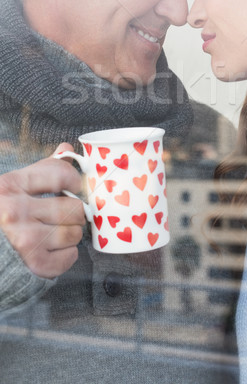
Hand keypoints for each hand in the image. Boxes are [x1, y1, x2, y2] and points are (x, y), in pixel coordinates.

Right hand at [0, 143, 85, 278]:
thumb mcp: (18, 185)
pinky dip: (67, 255)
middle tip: (64, 215)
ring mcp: (23, 239)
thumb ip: (44, 168)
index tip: (75, 187)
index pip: (61, 175)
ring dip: (72, 234)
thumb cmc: (6, 212)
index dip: (75, 181)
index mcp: (11, 186)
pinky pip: (70, 257)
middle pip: (73, 208)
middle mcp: (15, 211)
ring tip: (57, 232)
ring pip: (74, 233)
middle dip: (74, 213)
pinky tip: (54, 250)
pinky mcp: (32, 262)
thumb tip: (66, 148)